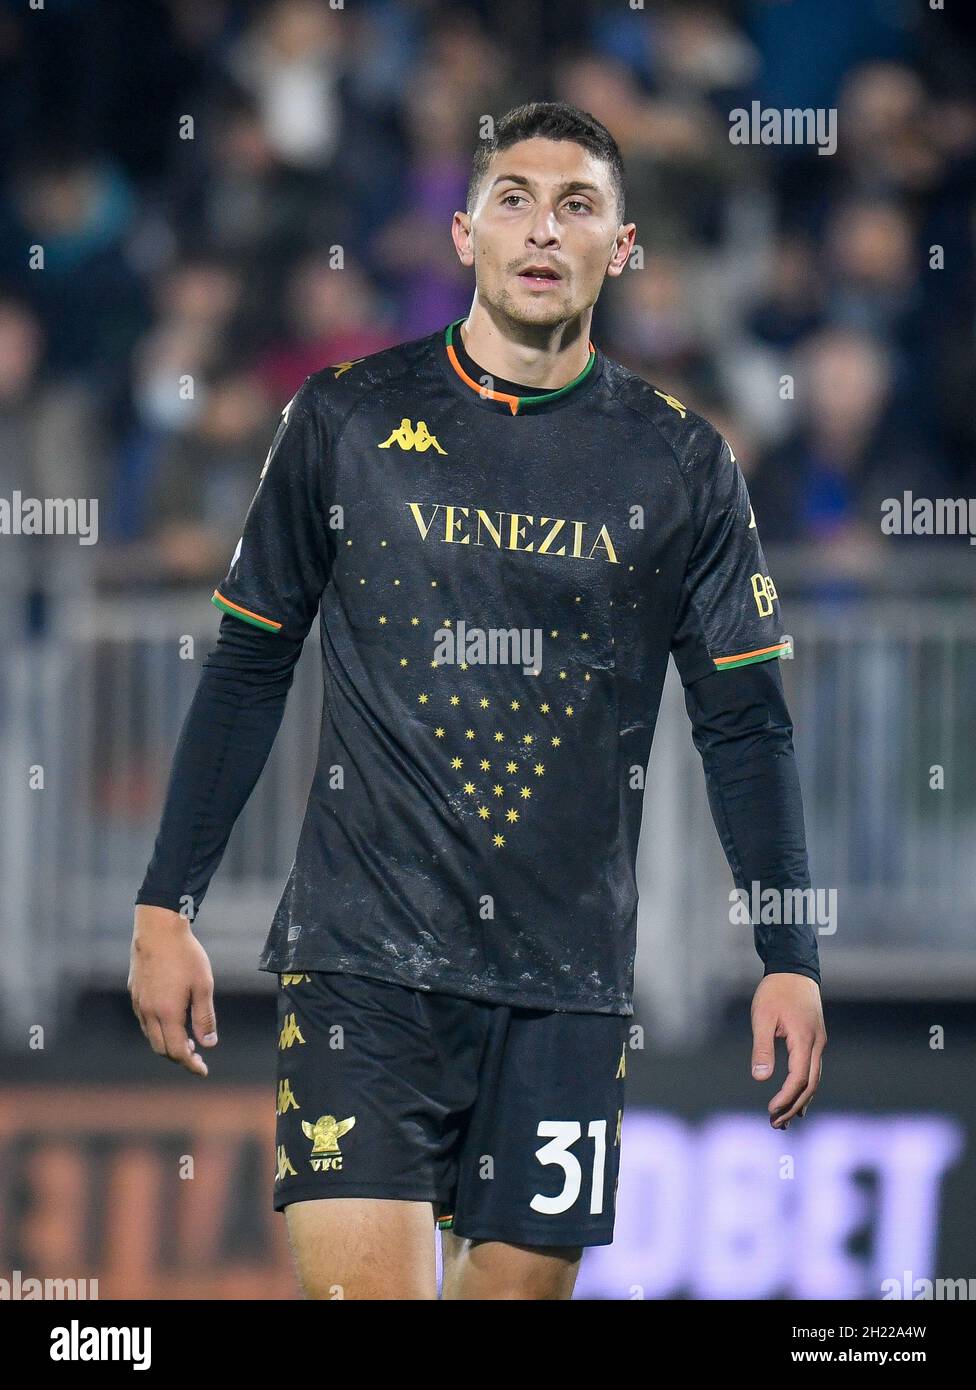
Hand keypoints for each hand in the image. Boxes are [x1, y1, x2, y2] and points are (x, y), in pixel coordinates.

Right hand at [128, 905, 217, 1076]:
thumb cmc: (185, 955)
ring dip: (167, 1044)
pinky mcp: (135, 993)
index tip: (203, 1070)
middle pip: (161, 1048)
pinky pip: (145, 1022)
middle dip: (179, 1057)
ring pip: (151, 1036)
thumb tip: (209, 1044)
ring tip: (187, 1041)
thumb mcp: (203, 986)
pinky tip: (171, 1021)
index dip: (191, 1064)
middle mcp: (148, 1012)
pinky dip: (158, 1030)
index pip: (177, 1051)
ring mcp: (139, 1003)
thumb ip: (204, 1017)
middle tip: (197, 1057)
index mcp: (167, 1013)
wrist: (158, 930)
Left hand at [750, 973, 825, 1128]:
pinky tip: (797, 1102)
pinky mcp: (815, 1041)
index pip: (798, 1079)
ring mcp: (819, 1043)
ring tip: (784, 1121)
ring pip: (813, 1080)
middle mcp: (817, 1045)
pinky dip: (804, 1089)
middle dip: (794, 1107)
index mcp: (805, 1040)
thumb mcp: (762, 1017)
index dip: (786, 1098)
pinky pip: (813, 1071)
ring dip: (800, 1102)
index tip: (771, 1111)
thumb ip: (762, 1047)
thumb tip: (761, 1078)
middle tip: (776, 1124)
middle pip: (810, 1085)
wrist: (794, 970)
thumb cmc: (775, 991)